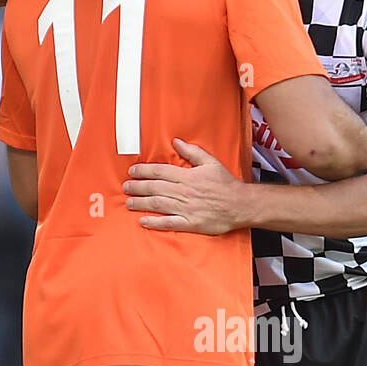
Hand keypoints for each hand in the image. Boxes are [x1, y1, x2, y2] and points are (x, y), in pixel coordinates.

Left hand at [123, 139, 245, 232]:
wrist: (240, 205)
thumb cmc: (226, 184)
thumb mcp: (210, 162)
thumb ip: (192, 152)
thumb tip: (176, 142)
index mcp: (187, 176)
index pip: (159, 171)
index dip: (143, 171)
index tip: (132, 171)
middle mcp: (183, 192)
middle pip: (154, 188)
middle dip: (137, 187)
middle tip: (126, 187)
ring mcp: (186, 208)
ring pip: (158, 204)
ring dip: (141, 203)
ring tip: (129, 202)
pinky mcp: (190, 223)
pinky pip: (168, 223)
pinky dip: (154, 222)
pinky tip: (143, 221)